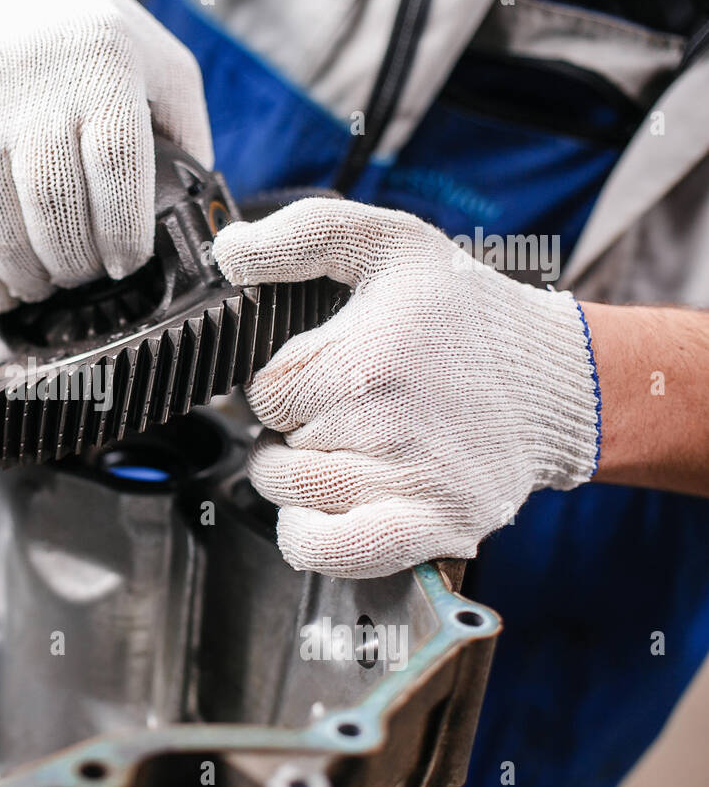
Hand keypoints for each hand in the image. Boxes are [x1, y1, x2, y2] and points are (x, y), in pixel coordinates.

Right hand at [0, 0, 212, 310]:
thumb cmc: (89, 33)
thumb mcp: (158, 61)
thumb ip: (183, 132)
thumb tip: (191, 212)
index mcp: (103, 65)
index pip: (115, 164)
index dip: (122, 229)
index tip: (127, 263)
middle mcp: (35, 88)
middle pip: (54, 201)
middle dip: (75, 260)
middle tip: (86, 277)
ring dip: (26, 271)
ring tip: (46, 285)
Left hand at [213, 199, 601, 577]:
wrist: (557, 380)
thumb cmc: (465, 313)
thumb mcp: (389, 243)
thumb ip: (303, 234)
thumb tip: (231, 252)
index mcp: (365, 357)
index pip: (264, 391)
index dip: (285, 382)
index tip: (325, 372)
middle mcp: (385, 425)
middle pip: (274, 448)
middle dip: (295, 430)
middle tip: (349, 408)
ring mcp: (411, 484)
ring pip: (293, 498)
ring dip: (303, 479)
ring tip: (351, 447)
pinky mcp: (435, 529)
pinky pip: (329, 552)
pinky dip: (310, 537)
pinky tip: (329, 507)